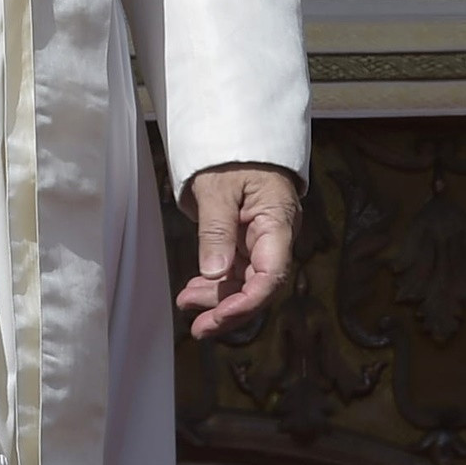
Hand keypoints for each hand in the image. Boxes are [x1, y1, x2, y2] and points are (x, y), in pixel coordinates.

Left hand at [177, 163, 301, 339]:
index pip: (272, 274)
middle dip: (230, 310)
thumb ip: (217, 230)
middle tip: (200, 328)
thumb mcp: (217, 187)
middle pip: (259, 286)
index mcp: (277, 222)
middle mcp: (274, 237)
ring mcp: (261, 241)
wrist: (238, 136)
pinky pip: (235, 271)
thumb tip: (214, 272)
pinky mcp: (247, 241)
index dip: (248, 301)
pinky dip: (215, 284)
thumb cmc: (232, 156)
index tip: (221, 315)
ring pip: (245, 282)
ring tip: (188, 307)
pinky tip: (195, 293)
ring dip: (218, 299)